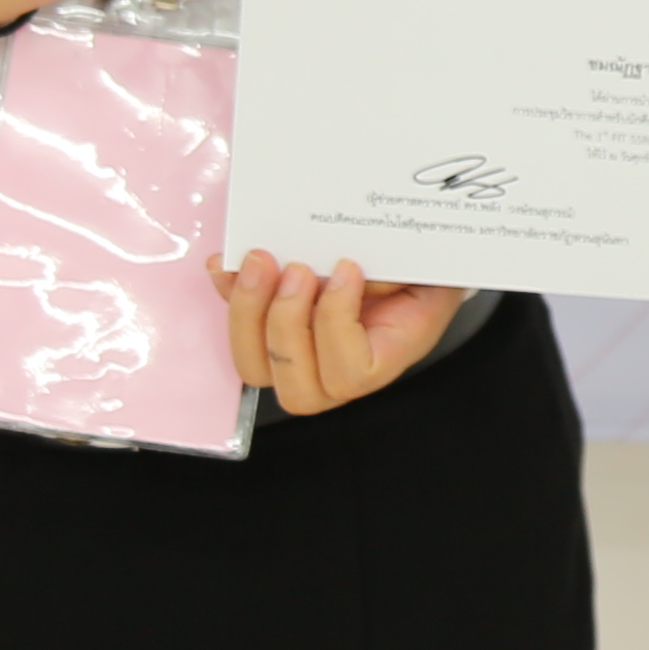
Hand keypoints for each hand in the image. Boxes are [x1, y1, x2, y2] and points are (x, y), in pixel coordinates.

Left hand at [225, 255, 469, 412]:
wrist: (409, 260)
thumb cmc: (420, 267)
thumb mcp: (421, 264)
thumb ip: (393, 269)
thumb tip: (345, 267)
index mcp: (385, 359)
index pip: (353, 374)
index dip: (337, 323)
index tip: (348, 268)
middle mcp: (337, 374)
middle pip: (296, 389)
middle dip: (286, 324)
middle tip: (296, 267)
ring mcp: (300, 358)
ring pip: (256, 368)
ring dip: (249, 312)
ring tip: (261, 261)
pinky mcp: (270, 334)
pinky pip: (239, 330)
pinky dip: (228, 295)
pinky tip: (227, 265)